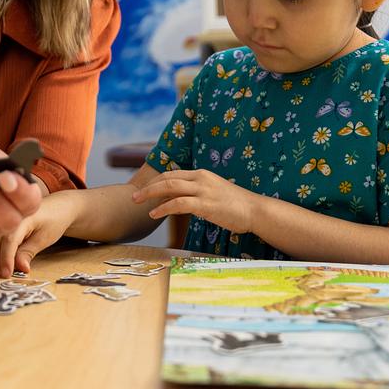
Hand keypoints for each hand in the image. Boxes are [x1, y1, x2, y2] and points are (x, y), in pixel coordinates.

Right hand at [0, 193, 78, 276]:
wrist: (56, 206)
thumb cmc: (53, 220)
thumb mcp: (45, 238)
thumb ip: (29, 252)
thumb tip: (19, 268)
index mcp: (21, 216)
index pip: (8, 240)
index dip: (6, 259)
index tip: (6, 274)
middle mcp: (6, 215)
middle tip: (6, 274)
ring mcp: (0, 218)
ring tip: (4, 268)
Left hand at [131, 169, 257, 233]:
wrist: (254, 210)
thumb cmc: (235, 206)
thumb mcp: (213, 194)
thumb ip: (195, 194)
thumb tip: (176, 202)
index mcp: (201, 174)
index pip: (172, 174)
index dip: (155, 182)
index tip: (143, 190)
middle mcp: (200, 178)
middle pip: (167, 178)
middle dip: (147, 187)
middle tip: (133, 196)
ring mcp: (203, 190)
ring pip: (169, 187)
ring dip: (150, 195)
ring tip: (138, 203)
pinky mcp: (205, 204)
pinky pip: (178, 203)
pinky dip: (163, 208)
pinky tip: (154, 214)